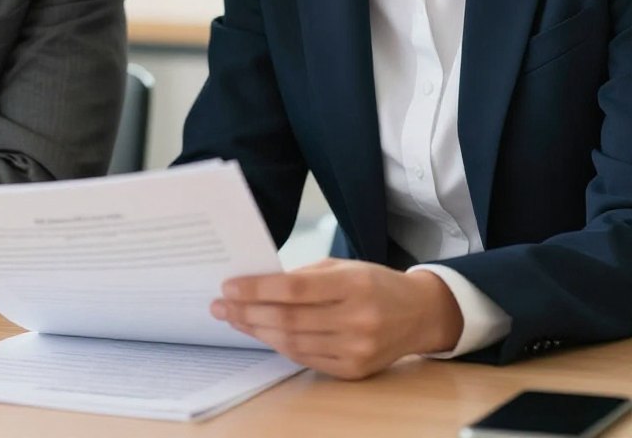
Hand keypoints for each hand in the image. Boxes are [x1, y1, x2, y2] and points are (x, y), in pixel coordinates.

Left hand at [211, 258, 462, 379]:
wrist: (418, 314)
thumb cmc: (372, 283)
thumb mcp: (342, 266)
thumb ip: (303, 276)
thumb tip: (257, 285)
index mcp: (353, 285)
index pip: (295, 289)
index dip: (257, 289)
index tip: (228, 287)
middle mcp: (357, 319)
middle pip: (289, 320)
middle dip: (248, 313)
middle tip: (221, 306)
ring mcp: (357, 349)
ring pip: (293, 343)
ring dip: (257, 331)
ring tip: (234, 319)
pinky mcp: (355, 371)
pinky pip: (306, 359)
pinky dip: (280, 346)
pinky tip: (262, 333)